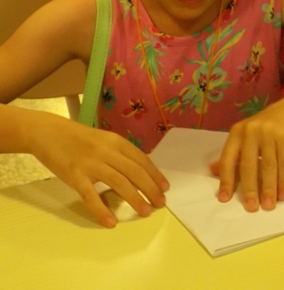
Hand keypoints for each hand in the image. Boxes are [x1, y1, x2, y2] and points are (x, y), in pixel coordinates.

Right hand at [32, 120, 168, 226]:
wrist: (48, 132)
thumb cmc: (78, 138)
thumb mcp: (104, 140)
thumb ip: (120, 154)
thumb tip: (139, 173)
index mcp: (116, 141)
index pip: (142, 160)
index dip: (155, 174)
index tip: (165, 188)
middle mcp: (107, 151)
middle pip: (135, 172)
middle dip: (151, 188)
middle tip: (160, 203)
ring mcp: (91, 163)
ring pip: (119, 183)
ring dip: (134, 198)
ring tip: (145, 211)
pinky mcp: (74, 175)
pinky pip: (90, 196)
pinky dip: (101, 210)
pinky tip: (110, 222)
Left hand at [211, 91, 283, 211]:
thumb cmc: (270, 126)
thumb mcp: (248, 135)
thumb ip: (234, 153)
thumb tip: (213, 171)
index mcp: (238, 132)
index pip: (228, 159)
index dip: (226, 180)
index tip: (225, 199)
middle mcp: (251, 131)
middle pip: (248, 164)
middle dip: (249, 188)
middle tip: (251, 207)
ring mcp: (269, 132)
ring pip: (267, 166)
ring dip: (268, 188)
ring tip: (269, 205)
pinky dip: (283, 181)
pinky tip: (282, 194)